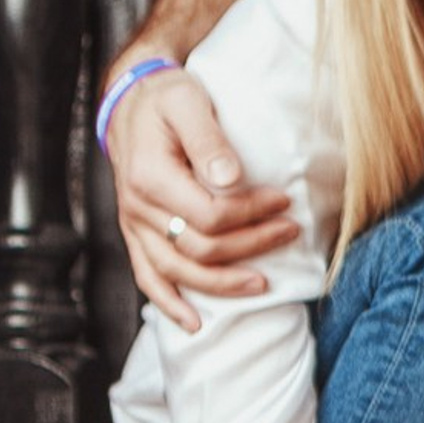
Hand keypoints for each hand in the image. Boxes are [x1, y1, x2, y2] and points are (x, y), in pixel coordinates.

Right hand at [106, 63, 295, 328]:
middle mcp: (137, 207)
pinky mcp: (136, 234)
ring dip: (224, 284)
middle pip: (201, 249)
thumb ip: (209, 140)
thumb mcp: (188, 103)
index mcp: (151, 177)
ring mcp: (134, 225)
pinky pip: (148, 277)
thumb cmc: (168, 98)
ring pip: (179, 272)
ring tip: (265, 284)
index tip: (285, 202)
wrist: (132, 101)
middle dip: (252, 245)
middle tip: (291, 231)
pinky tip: (196, 324)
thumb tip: (232, 178)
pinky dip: (170, 304)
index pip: (210, 215)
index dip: (253, 215)